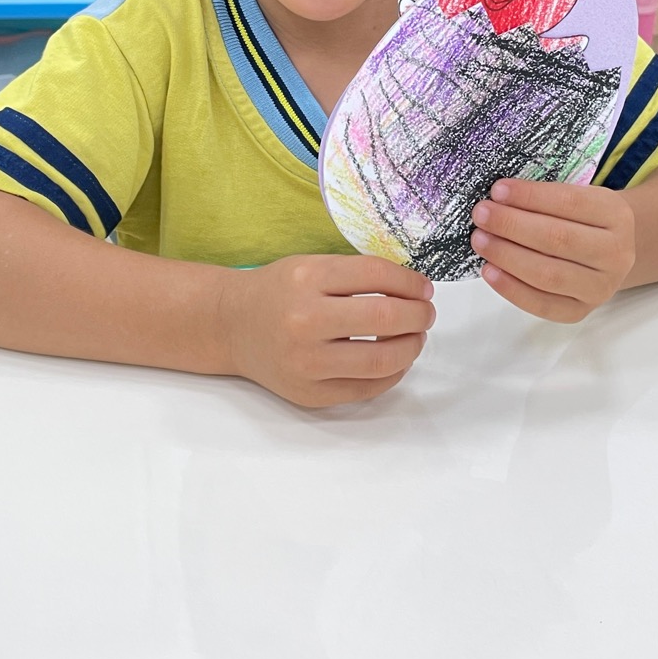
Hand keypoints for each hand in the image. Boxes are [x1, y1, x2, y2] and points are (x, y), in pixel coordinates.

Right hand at [220, 254, 435, 407]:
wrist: (231, 326)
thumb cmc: (277, 292)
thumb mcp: (310, 265)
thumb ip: (357, 274)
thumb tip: (414, 289)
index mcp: (307, 278)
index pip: (376, 276)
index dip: (410, 282)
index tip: (424, 287)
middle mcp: (304, 320)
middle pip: (384, 318)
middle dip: (418, 315)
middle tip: (426, 312)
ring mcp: (306, 362)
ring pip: (381, 359)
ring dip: (411, 347)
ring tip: (414, 337)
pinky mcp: (310, 393)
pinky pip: (366, 389)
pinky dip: (392, 374)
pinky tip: (395, 359)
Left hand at [470, 179, 635, 321]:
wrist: (609, 254)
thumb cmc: (583, 220)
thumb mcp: (579, 197)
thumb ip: (545, 197)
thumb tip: (498, 199)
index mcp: (616, 215)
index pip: (570, 202)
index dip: (530, 196)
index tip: (498, 191)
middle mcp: (616, 253)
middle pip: (558, 239)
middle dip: (512, 225)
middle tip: (481, 215)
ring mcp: (601, 287)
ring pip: (549, 274)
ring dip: (507, 256)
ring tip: (480, 240)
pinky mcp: (581, 311)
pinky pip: (543, 304)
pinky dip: (511, 288)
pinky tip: (489, 270)